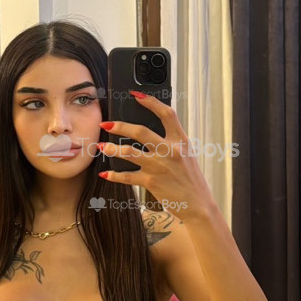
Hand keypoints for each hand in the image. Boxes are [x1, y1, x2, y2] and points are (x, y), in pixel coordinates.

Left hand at [97, 91, 213, 221]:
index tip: (136, 95)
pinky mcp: (151, 182)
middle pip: (141, 131)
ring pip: (129, 152)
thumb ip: (171, 143)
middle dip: (120, 126)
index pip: (167, 114)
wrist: (198, 205)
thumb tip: (148, 133)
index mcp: (181, 141)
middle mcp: (170, 151)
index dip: (151, 102)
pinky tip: (106, 174)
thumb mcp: (187, 155)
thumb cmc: (191, 180)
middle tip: (106, 124)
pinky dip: (114, 175)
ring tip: (102, 147)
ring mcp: (159, 166)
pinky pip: (127, 176)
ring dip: (112, 149)